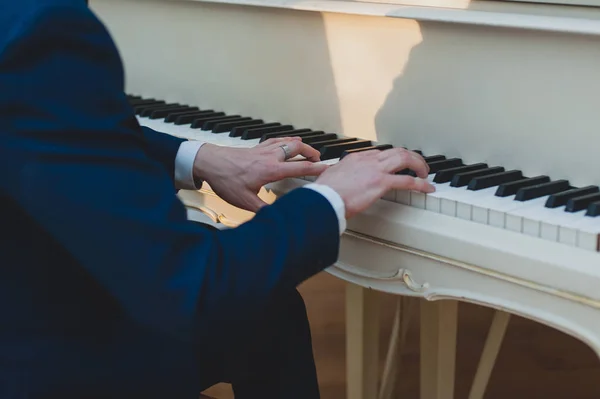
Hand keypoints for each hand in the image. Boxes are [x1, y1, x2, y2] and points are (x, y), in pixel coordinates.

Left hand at [193, 137, 327, 211]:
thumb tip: (276, 219)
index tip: (328, 168)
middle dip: (312, 152)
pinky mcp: (256, 148)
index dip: (317, 168)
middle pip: (298, 149)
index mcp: (271, 170)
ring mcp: (263, 150)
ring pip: (288, 142)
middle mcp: (270, 157)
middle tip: (320, 159)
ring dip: (300, 145)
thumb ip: (263, 210)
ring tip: (308, 150)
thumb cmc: (225, 179)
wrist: (208, 162)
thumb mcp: (245, 201)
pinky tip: (286, 143)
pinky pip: (276, 140)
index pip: (300, 168)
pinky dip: (286, 141)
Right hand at [315, 148, 434, 217]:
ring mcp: (376, 170)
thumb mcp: (330, 177)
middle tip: (419, 166)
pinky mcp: (381, 183)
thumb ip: (338, 175)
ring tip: (425, 174)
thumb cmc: (324, 193)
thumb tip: (336, 178)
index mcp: (356, 158)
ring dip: (419, 165)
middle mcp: (368, 160)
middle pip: (396, 151)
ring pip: (405, 159)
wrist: (324, 199)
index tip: (398, 164)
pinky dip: (421, 184)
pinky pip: (408, 180)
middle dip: (411, 157)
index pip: (381, 153)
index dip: (393, 158)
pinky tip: (427, 188)